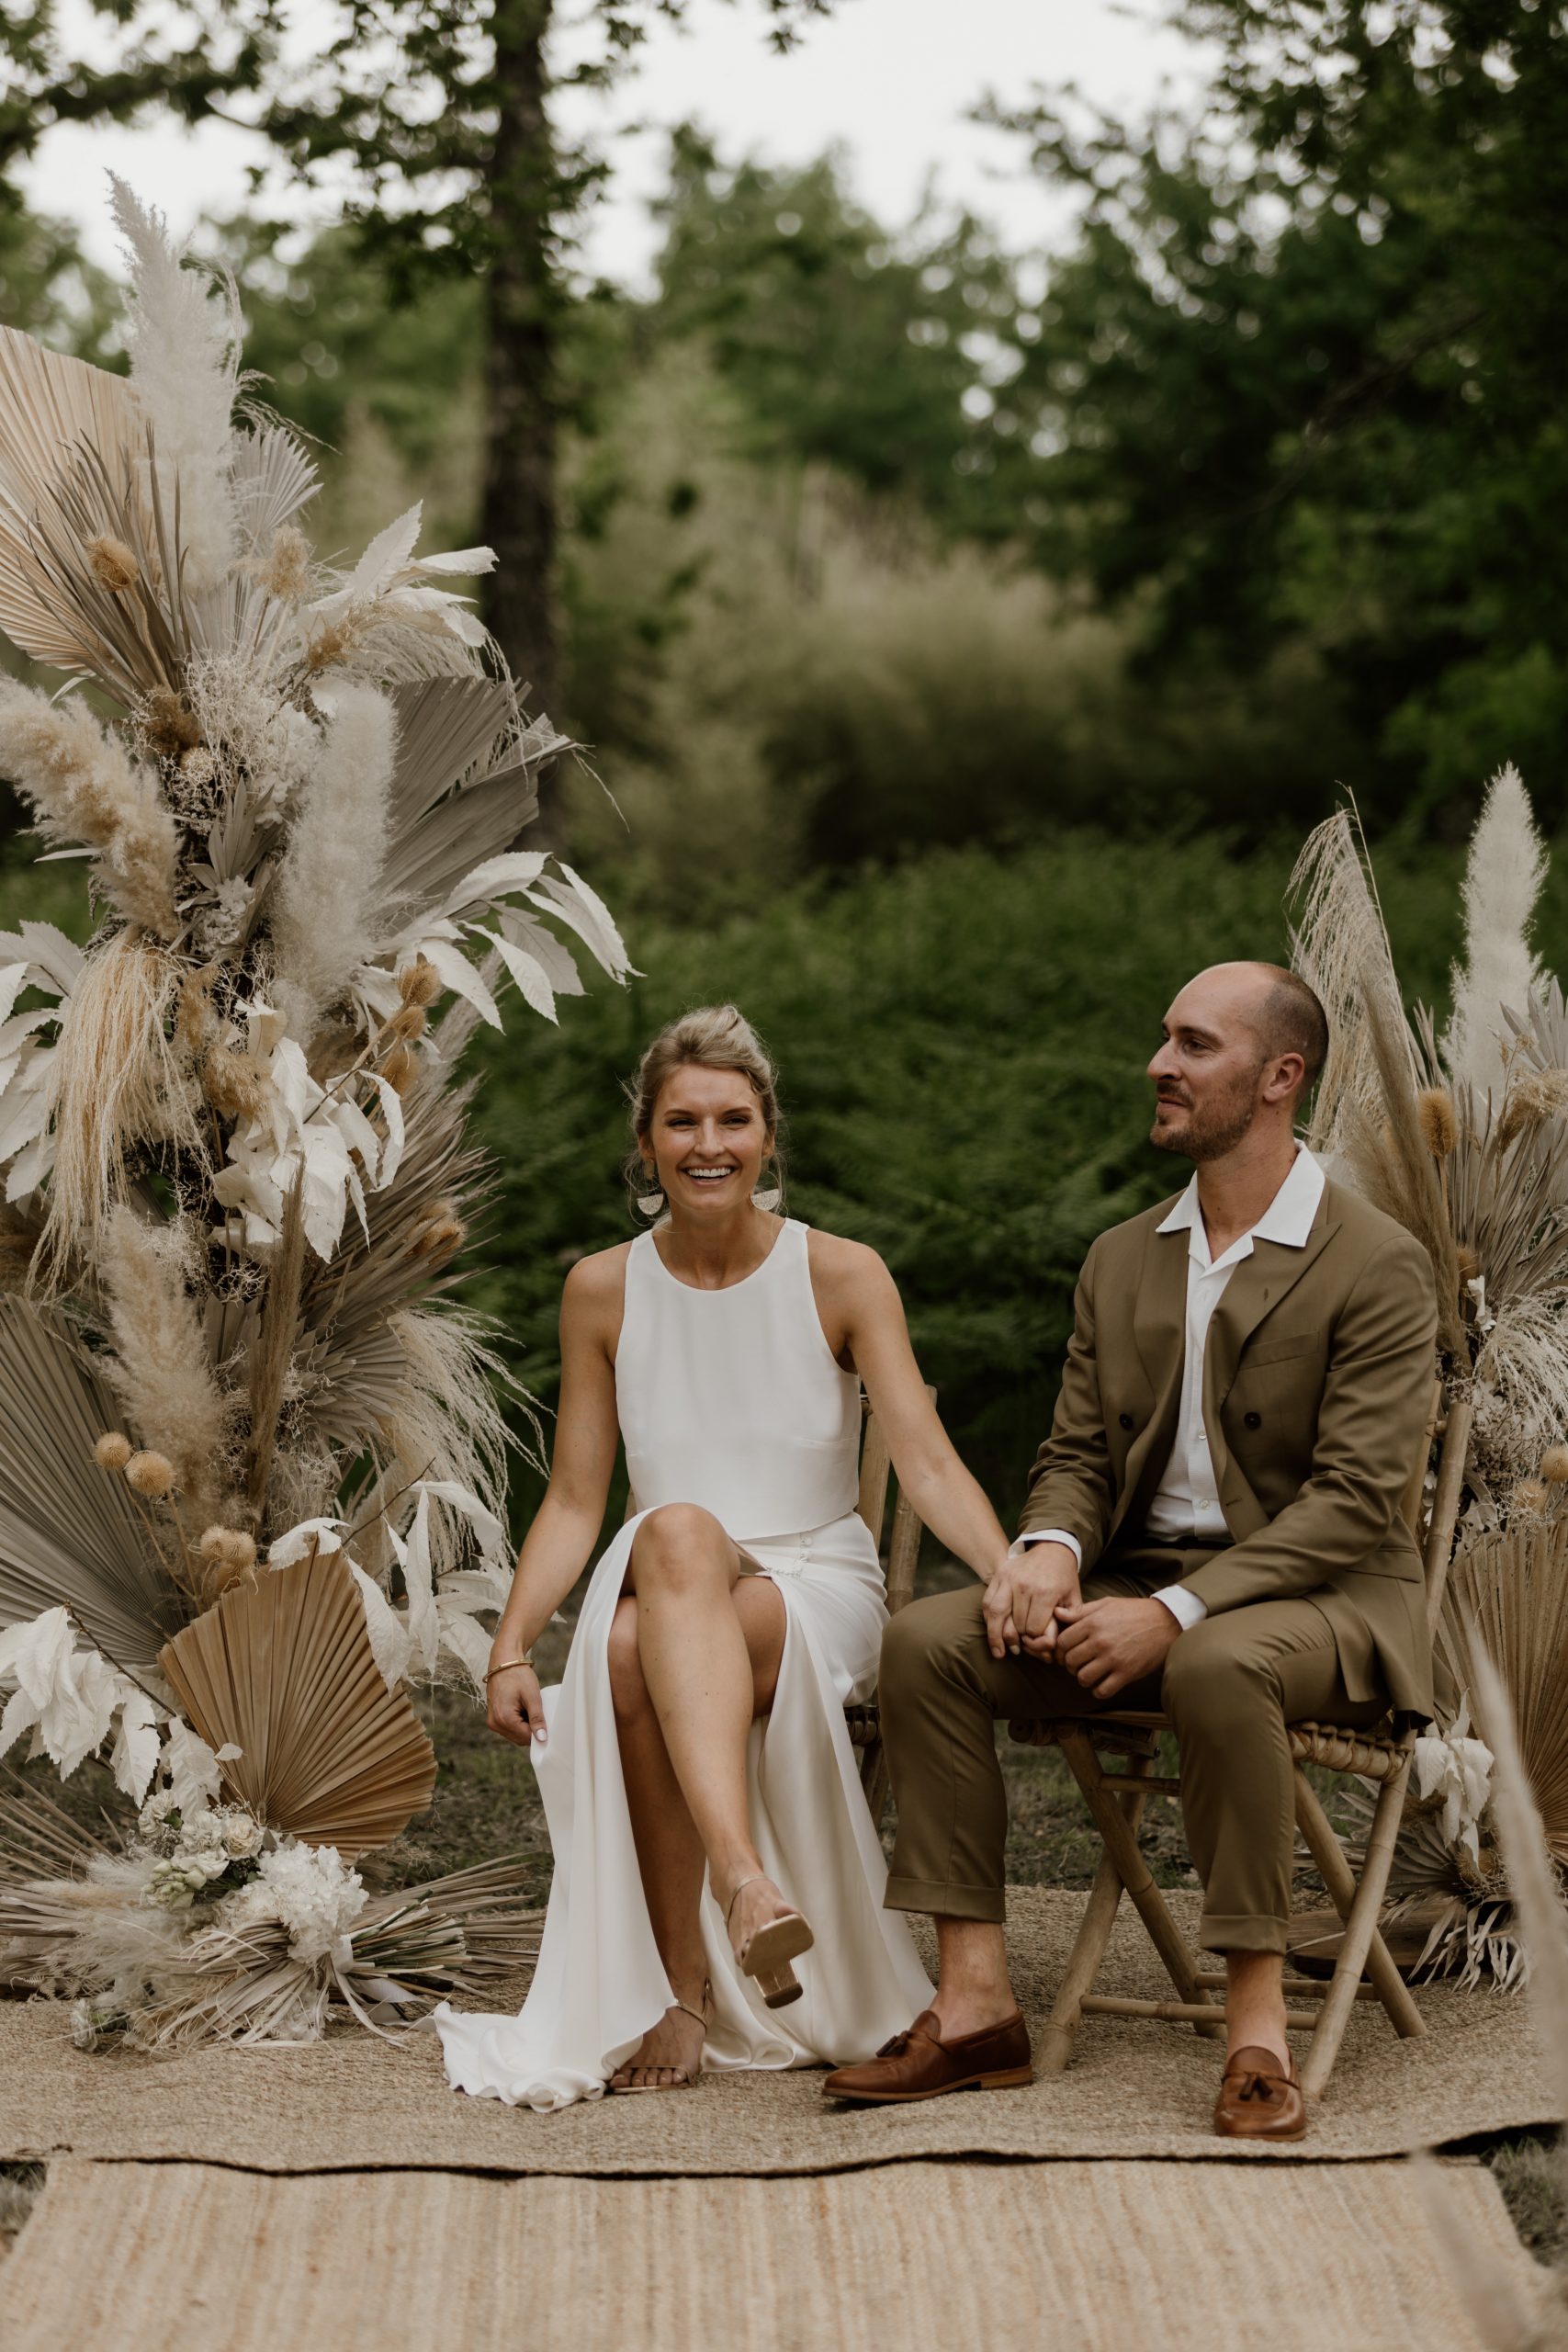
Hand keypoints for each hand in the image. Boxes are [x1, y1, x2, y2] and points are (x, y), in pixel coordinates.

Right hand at [487, 1660, 546, 1747]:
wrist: (504, 1662)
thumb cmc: (518, 1675)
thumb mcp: (532, 1696)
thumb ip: (537, 1718)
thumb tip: (542, 1738)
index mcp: (504, 1718)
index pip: (526, 1738)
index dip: (539, 1735)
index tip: (550, 1727)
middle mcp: (495, 1723)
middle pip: (520, 1739)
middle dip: (532, 1730)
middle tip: (541, 1714)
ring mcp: (493, 1722)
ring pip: (515, 1735)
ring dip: (525, 1727)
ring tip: (530, 1709)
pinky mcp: (494, 1718)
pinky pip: (510, 1728)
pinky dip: (519, 1723)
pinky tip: (524, 1709)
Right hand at [983, 1543, 1080, 1660]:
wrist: (1051, 1549)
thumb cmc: (1064, 1577)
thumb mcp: (1075, 1597)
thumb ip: (1071, 1618)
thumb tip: (1053, 1636)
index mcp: (1046, 1592)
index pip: (1034, 1627)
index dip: (1034, 1640)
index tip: (1036, 1643)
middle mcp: (1025, 1585)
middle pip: (1015, 1623)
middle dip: (1017, 1640)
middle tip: (1018, 1650)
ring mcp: (1009, 1579)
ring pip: (997, 1614)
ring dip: (996, 1636)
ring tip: (999, 1652)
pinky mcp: (999, 1576)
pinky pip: (988, 1602)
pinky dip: (988, 1620)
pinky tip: (992, 1632)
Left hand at [1054, 1595, 1179, 1699]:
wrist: (1165, 1622)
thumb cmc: (1134, 1611)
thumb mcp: (1106, 1604)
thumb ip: (1080, 1611)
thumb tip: (1057, 1614)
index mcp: (1093, 1623)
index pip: (1063, 1642)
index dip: (1060, 1650)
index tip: (1065, 1652)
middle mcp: (1100, 1641)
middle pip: (1070, 1661)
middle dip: (1070, 1665)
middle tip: (1076, 1664)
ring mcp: (1113, 1659)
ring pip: (1083, 1678)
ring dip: (1083, 1678)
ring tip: (1089, 1673)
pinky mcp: (1127, 1673)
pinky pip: (1103, 1690)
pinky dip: (1098, 1690)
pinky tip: (1101, 1683)